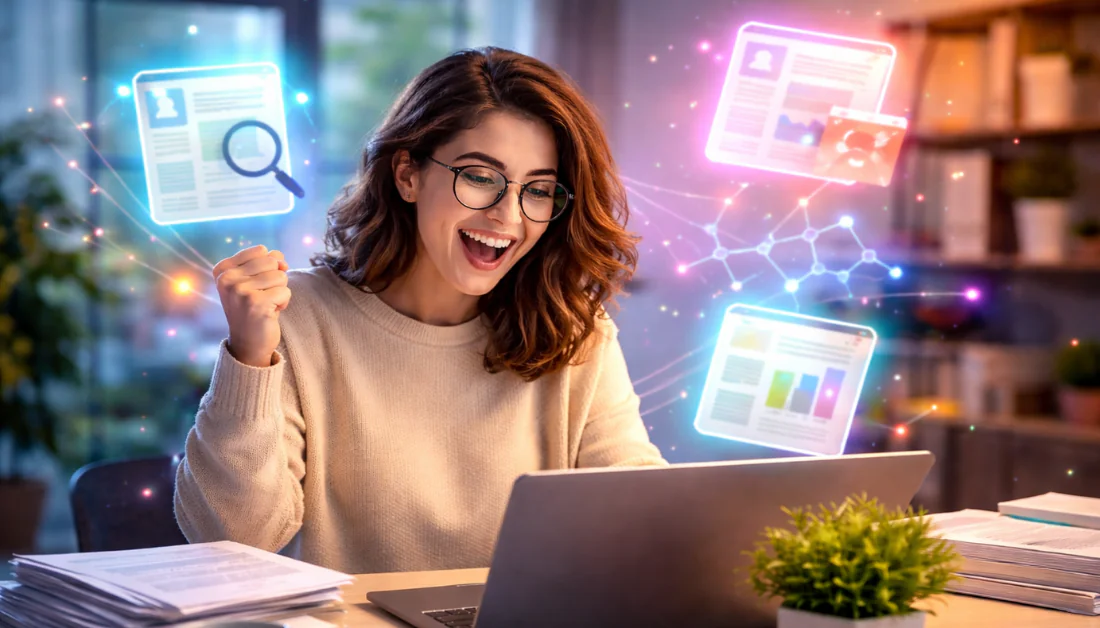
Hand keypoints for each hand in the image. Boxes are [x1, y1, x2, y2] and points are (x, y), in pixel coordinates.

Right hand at [214, 245, 290, 367]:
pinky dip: (284, 302)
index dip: (267, 268)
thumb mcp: (255, 280)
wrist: (248, 343)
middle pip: (272, 262)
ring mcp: (239, 290)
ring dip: (279, 292)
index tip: (255, 286)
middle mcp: (227, 278)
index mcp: (223, 269)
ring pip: (281, 276)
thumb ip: (268, 261)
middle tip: (262, 297)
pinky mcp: (256, 303)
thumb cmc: (254, 307)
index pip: (260, 250)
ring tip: (266, 305)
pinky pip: (286, 291)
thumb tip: (282, 261)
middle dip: (275, 280)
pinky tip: (270, 313)